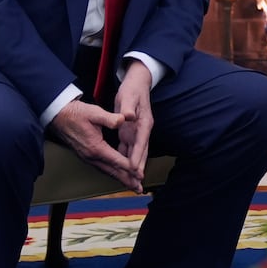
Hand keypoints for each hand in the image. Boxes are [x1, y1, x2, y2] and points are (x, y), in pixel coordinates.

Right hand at [49, 99, 135, 186]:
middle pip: (112, 171)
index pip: (116, 161)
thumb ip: (110, 118)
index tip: (140, 175)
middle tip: (139, 189)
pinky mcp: (86, 156)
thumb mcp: (94, 112)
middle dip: (127, 180)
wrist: (59, 116)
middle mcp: (91, 156)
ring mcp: (88, 157)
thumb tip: (123, 120)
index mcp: (95, 147)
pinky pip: (102, 168)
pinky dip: (112, 173)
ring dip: (120, 179)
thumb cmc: (77, 113)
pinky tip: (117, 174)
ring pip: (107, 171)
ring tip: (132, 185)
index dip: (130, 168)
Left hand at [110, 60, 155, 189]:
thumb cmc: (133, 89)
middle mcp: (142, 130)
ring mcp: (137, 133)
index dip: (137, 156)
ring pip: (135, 153)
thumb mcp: (129, 96)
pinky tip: (123, 170)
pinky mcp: (130, 133)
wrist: (137, 83)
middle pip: (141, 152)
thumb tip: (128, 116)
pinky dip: (126, 161)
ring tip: (132, 182)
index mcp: (143, 123)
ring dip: (133, 168)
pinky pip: (128, 150)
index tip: (134, 169)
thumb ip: (128, 107)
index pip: (141, 142)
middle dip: (138, 168)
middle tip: (136, 183)